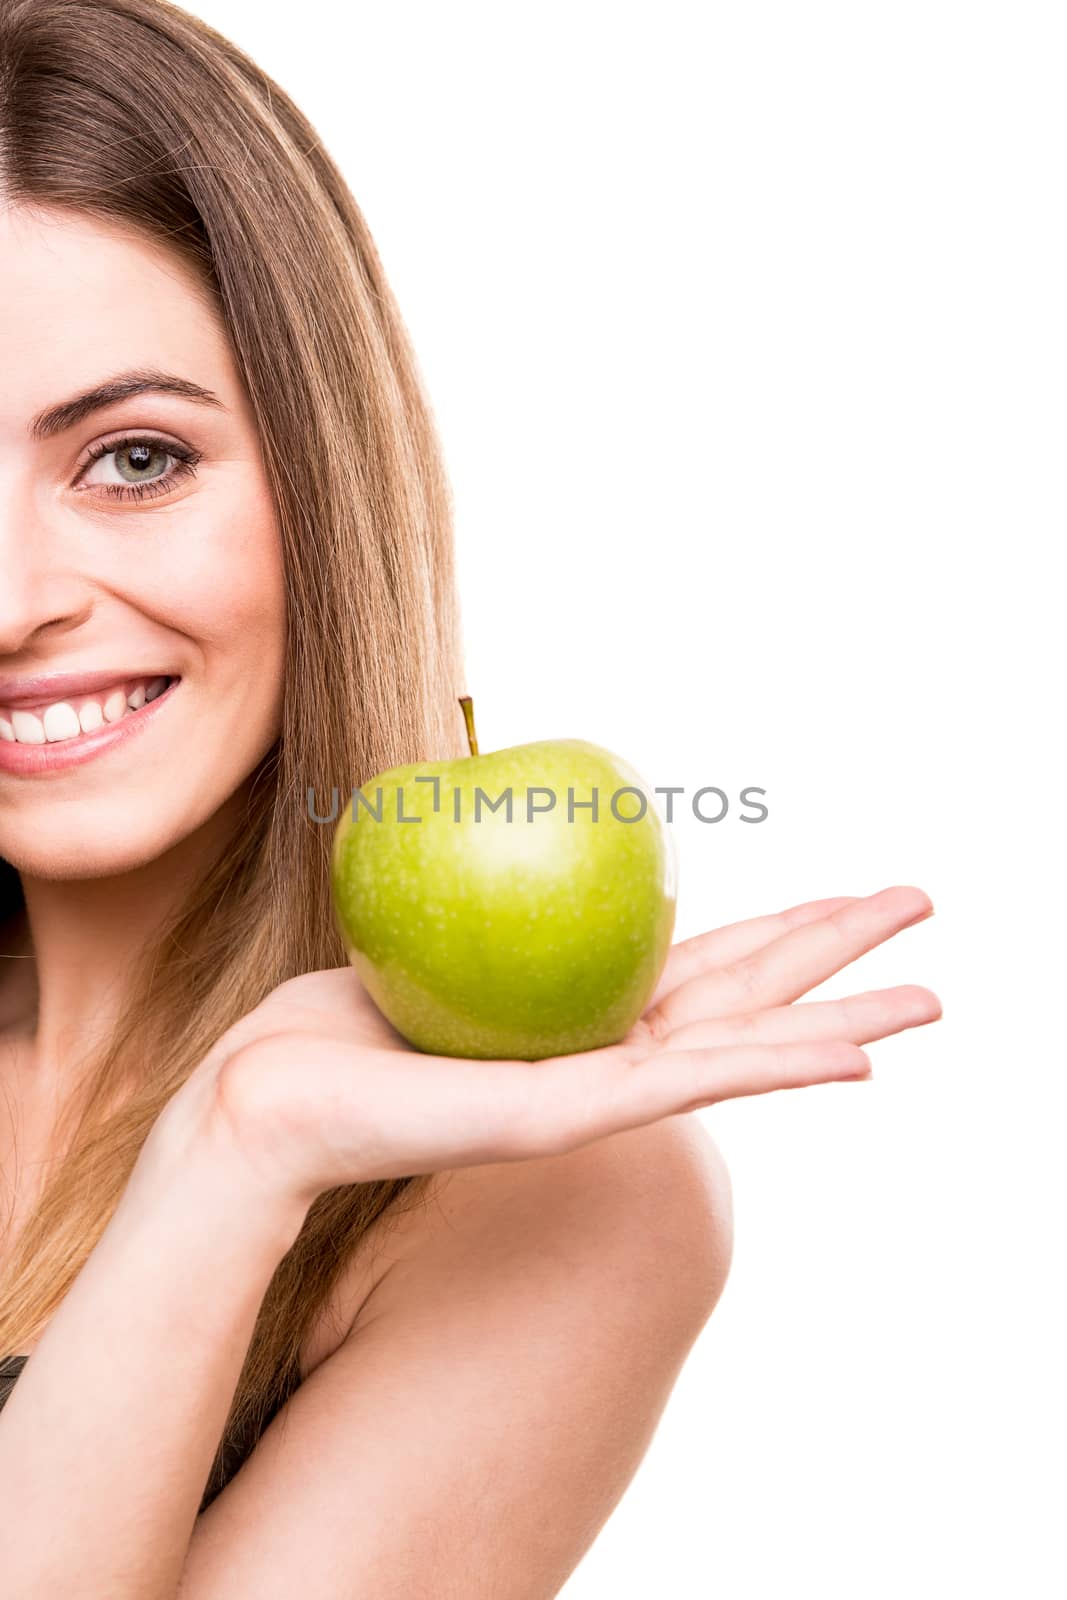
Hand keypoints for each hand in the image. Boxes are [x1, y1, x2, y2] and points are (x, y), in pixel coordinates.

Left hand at [174, 885, 939, 1204]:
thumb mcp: (431, 922)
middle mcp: (607, 1057)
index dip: (782, 930)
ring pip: (745, 1049)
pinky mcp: (569, 1118)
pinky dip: (778, 1067)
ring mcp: (597, 1095)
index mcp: (587, 1017)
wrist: (268, 1104)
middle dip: (839, 956)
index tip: (848, 900)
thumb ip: (486, 873)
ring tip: (931, 1003)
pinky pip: (689, 1082)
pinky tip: (852, 1058)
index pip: (707, 966)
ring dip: (842, 1025)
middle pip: (749, 996)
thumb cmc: (340, 1018)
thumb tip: (499, 777)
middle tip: (926, 908)